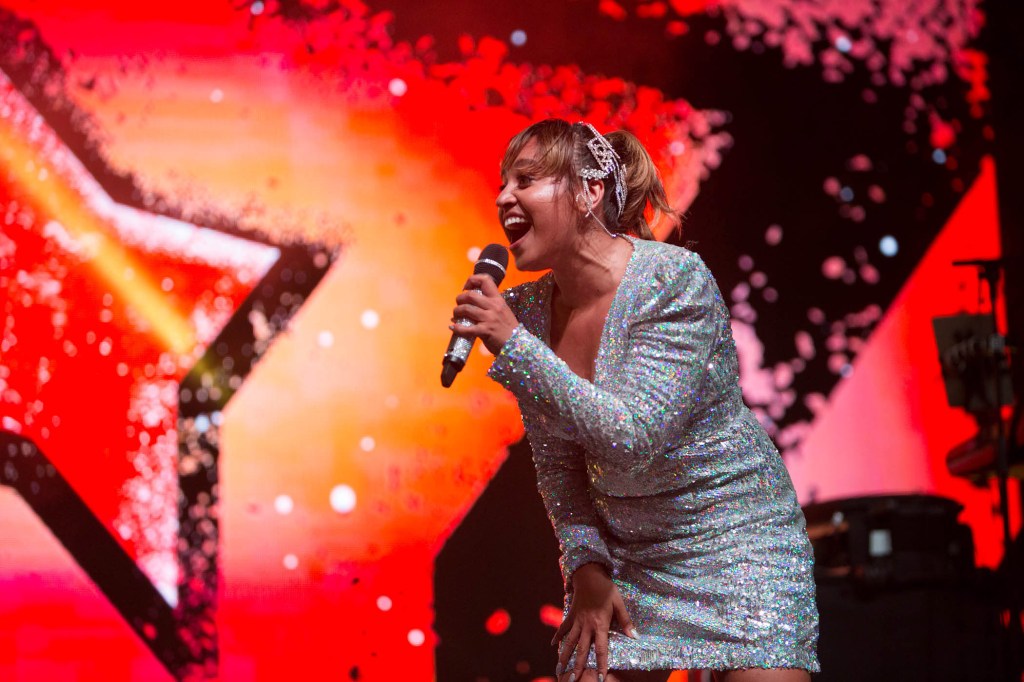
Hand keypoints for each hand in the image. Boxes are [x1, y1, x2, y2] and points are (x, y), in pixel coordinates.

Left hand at [450, 274, 518, 354]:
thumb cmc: (508, 328)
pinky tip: (453, 327)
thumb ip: (489, 306)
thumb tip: (470, 305)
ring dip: (457, 311)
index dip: (472, 280)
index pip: (485, 280)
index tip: (466, 288)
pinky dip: (457, 328)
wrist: (517, 344)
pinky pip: (466, 328)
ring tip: (456, 315)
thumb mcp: (502, 311)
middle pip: (470, 295)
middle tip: (459, 304)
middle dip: (460, 298)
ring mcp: (489, 318)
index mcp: (498, 299)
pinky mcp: (485, 331)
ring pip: (466, 309)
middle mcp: (494, 306)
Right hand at [553, 563, 636, 681]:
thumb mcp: (619, 603)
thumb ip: (625, 621)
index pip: (600, 648)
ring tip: (558, 669)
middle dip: (577, 667)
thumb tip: (635, 636)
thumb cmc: (606, 589)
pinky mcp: (571, 615)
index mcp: (600, 624)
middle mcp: (586, 625)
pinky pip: (563, 628)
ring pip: (569, 642)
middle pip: (581, 650)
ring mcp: (577, 620)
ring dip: (564, 656)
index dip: (600, 664)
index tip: (600, 677)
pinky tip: (553, 646)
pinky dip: (557, 637)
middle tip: (572, 680)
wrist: (588, 574)